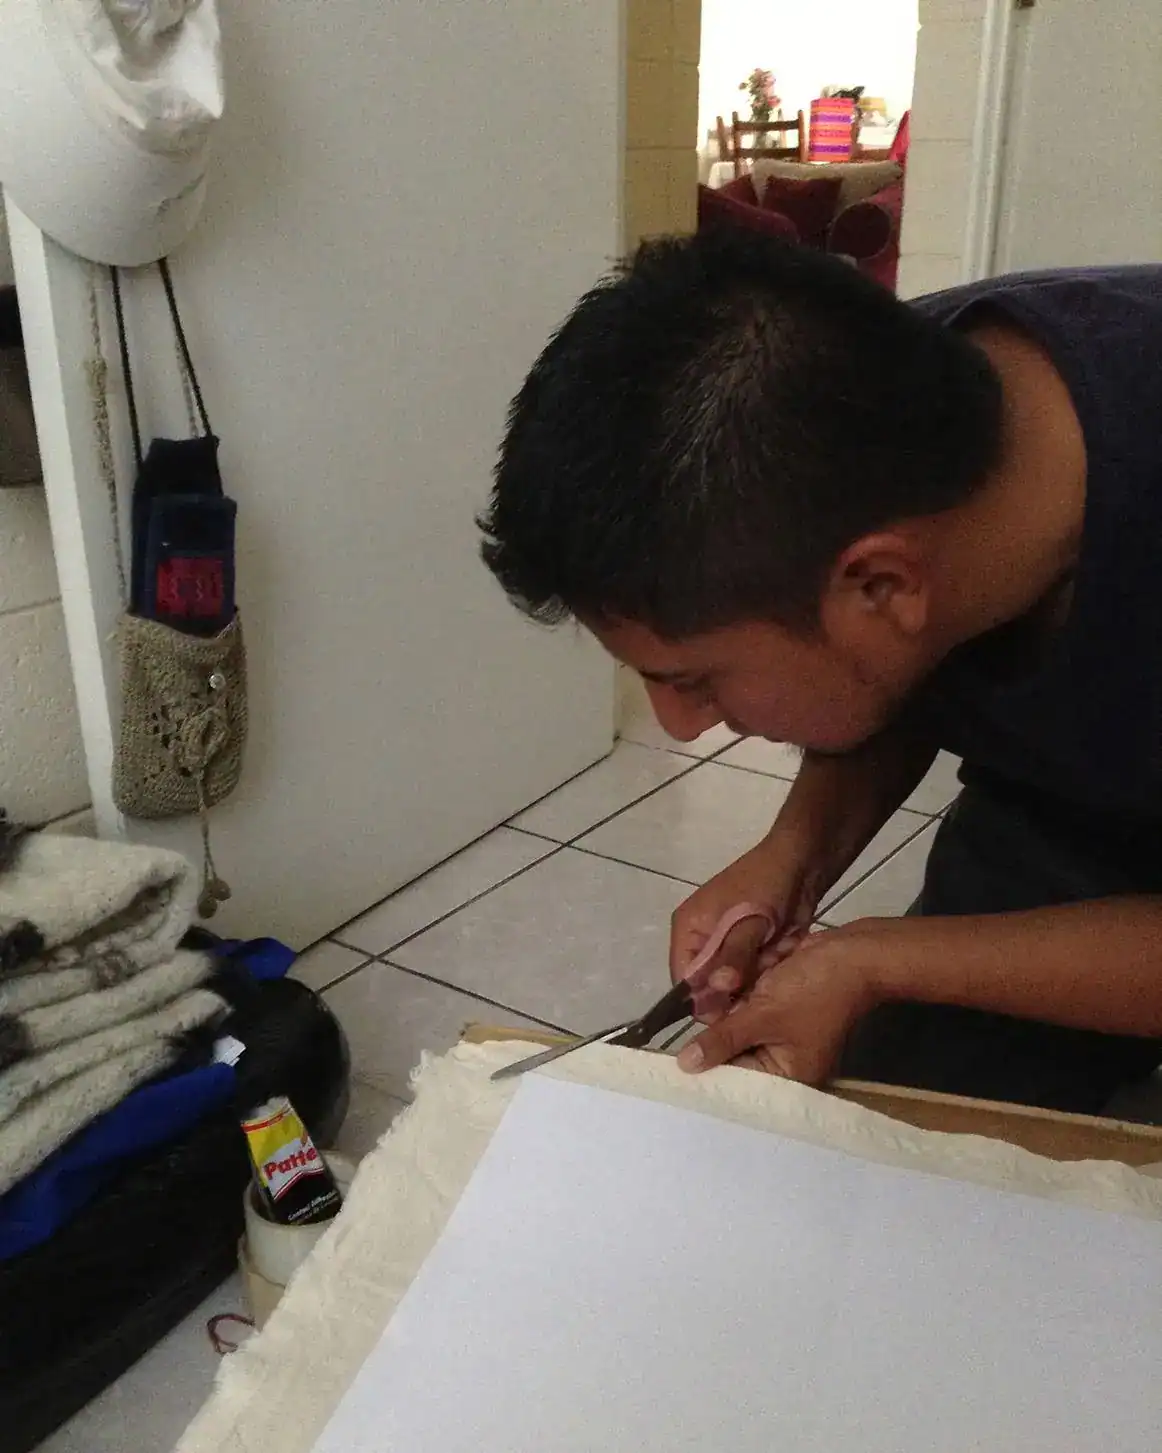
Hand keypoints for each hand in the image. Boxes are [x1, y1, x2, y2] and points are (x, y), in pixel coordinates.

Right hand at [670, 837, 822, 1021]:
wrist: (801, 863)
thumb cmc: (767, 885)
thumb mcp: (750, 921)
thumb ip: (734, 955)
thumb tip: (718, 988)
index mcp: (688, 928)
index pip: (684, 978)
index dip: (704, 1000)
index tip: (731, 1014)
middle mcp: (700, 940)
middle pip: (707, 985)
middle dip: (734, 988)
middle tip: (760, 980)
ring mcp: (726, 945)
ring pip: (732, 983)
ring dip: (754, 978)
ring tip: (774, 958)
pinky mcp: (748, 948)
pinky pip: (750, 974)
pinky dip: (765, 971)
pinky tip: (780, 957)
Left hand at [676, 921, 885, 1082]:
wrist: (853, 953)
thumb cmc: (813, 990)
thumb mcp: (763, 1015)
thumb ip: (723, 1039)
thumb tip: (685, 1066)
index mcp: (787, 1077)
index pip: (738, 1081)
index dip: (707, 1069)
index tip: (670, 1064)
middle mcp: (784, 1062)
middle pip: (736, 1057)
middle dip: (716, 1036)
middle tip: (679, 1034)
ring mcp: (783, 1034)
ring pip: (740, 1030)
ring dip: (728, 1012)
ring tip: (707, 1005)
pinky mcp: (782, 1010)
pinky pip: (752, 1010)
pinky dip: (741, 999)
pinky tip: (727, 988)